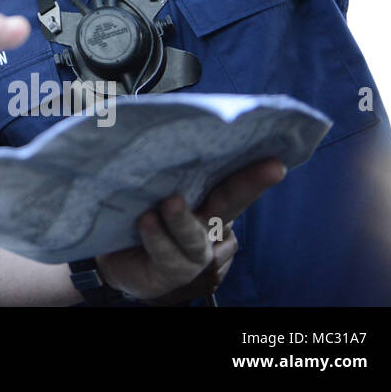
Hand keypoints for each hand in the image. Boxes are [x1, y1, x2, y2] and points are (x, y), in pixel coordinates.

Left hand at [96, 157, 286, 302]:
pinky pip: (168, 254)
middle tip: (270, 168)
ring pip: (196, 237)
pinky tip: (147, 222)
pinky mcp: (173, 271)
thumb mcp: (147, 183)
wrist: (113, 257)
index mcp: (208, 200)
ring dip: (183, 220)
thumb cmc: (134, 211)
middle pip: (231, 203)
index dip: (255, 170)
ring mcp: (194, 252)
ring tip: (170, 202)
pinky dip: (158, 238)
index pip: (232, 180)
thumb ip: (160, 164)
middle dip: (250, 184)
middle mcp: (208, 226)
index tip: (277, 159)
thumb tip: (158, 120)